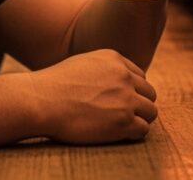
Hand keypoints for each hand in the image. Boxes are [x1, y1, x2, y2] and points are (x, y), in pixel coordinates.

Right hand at [29, 49, 157, 143]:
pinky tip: (117, 133)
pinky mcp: (124, 121)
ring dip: (139, 119)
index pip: (140, 76)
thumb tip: (114, 81)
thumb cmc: (54, 86)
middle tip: (121, 114)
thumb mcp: (82, 63)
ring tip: (120, 125)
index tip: (119, 100)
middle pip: (149, 93)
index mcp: (114, 59)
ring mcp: (126, 99)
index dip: (132, 90)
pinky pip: (143, 129)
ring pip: (150, 112)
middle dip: (138, 104)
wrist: (41, 101)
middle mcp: (124, 76)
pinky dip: (133, 134)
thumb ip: (103, 68)